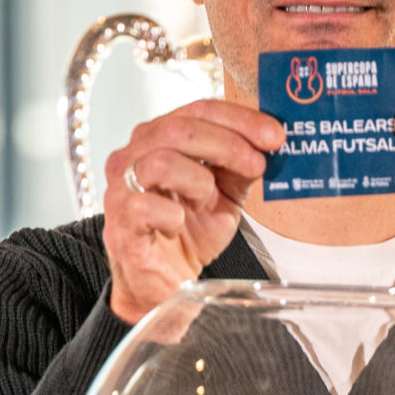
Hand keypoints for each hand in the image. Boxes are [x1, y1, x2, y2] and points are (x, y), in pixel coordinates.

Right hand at [103, 100, 283, 323]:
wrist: (164, 285)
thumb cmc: (188, 233)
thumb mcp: (225, 194)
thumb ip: (241, 167)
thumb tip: (270, 142)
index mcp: (157, 140)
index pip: (198, 110)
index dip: (240, 119)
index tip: (274, 135)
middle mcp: (132, 157)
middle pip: (179, 129)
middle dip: (228, 144)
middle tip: (258, 164)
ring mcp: (120, 191)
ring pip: (161, 162)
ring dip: (199, 181)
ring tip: (208, 201)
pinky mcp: (119, 226)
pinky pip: (146, 207)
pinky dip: (174, 216)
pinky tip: (180, 225)